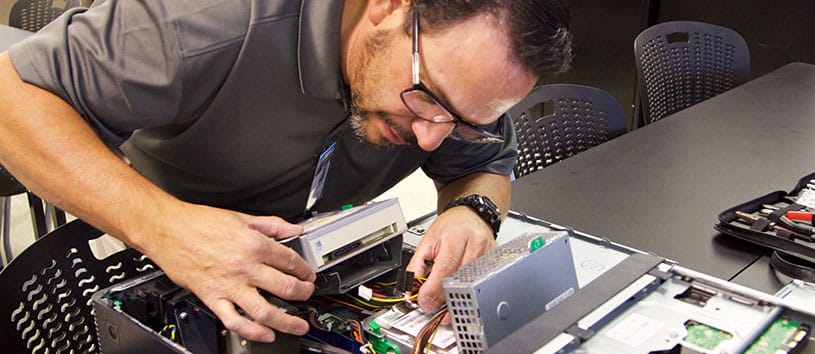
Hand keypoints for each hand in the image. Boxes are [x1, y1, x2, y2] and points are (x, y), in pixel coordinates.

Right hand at [140, 203, 315, 342]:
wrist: (168, 229)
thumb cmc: (199, 222)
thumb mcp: (241, 217)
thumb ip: (271, 225)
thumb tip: (294, 229)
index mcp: (254, 244)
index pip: (290, 261)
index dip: (305, 270)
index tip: (308, 275)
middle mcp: (244, 267)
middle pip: (284, 287)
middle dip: (303, 294)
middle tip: (307, 295)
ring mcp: (229, 285)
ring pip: (264, 310)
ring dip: (286, 321)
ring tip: (298, 325)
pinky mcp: (212, 297)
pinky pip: (234, 320)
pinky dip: (252, 331)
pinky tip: (265, 334)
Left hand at [406, 206, 496, 313]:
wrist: (470, 215)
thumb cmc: (450, 226)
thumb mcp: (427, 241)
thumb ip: (417, 266)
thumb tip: (410, 289)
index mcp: (455, 235)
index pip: (445, 267)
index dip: (434, 288)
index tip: (425, 301)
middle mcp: (475, 243)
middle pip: (459, 278)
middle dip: (444, 297)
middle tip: (433, 306)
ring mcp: (487, 253)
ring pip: (471, 284)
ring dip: (456, 296)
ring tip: (445, 299)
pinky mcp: (494, 261)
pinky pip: (479, 282)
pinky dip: (468, 291)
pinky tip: (460, 292)